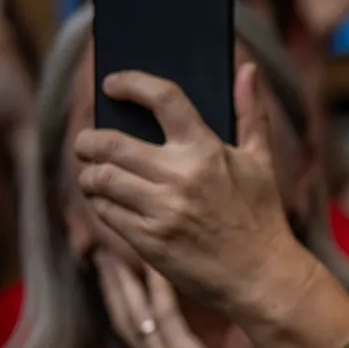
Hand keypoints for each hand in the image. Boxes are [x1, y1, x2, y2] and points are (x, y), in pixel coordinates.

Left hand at [73, 63, 308, 317]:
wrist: (262, 277)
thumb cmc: (262, 216)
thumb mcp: (262, 163)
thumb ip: (251, 114)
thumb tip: (247, 70)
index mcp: (207, 150)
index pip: (163, 98)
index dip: (131, 84)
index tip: (112, 84)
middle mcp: (181, 177)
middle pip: (109, 143)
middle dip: (87, 140)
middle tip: (86, 142)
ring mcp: (162, 210)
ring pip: (98, 178)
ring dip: (88, 174)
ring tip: (93, 173)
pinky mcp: (148, 241)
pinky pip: (104, 212)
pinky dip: (99, 203)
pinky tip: (107, 201)